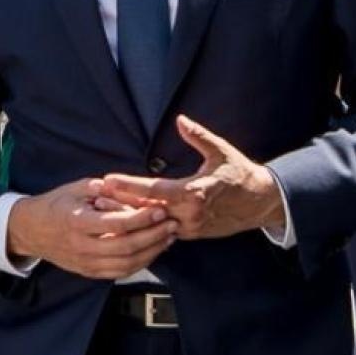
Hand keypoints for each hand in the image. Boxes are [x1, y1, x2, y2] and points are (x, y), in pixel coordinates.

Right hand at [6, 178, 176, 279]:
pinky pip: (120, 272)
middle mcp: (82, 246)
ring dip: (151, 252)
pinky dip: (140, 263)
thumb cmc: (55, 205)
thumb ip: (101, 187)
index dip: (141, 218)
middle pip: (126, 247)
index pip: (116, 224)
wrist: (30, 230)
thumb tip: (127, 186)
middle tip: (172, 224)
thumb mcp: (74, 188)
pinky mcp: (89, 272)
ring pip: (126, 264)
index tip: (159, 210)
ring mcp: (85, 262)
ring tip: (168, 237)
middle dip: (153, 236)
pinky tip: (153, 251)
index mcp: (77, 222)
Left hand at [98, 116, 284, 239]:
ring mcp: (190, 227)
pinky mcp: (191, 234)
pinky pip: (162, 231)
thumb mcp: (221, 151)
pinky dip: (144, 225)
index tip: (108, 179)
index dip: (129, 186)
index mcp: (195, 193)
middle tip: (94, 195)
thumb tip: (181, 120)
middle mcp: (189, 214)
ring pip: (152, 224)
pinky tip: (124, 221)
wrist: (261, 203)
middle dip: (120, 203)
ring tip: (102, 208)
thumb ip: (199, 136)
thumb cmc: (240, 173)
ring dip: (128, 216)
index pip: (153, 191)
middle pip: (147, 210)